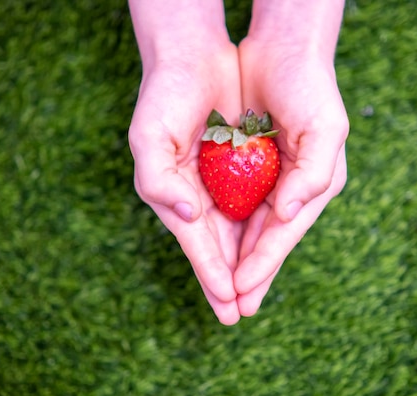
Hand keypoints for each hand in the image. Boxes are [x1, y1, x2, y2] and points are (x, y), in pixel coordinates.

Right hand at [128, 2, 243, 323]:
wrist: (191, 59)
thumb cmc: (165, 97)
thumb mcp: (150, 136)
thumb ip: (158, 179)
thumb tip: (186, 214)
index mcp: (172, 194)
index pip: (196, 241)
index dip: (210, 272)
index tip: (227, 303)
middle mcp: (194, 195)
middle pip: (215, 246)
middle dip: (226, 281)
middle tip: (237, 316)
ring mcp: (216, 184)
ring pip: (234, 232)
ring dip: (244, 263)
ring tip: (252, 295)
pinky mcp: (236, 168)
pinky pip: (250, 205)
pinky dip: (258, 229)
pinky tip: (267, 247)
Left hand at [233, 4, 348, 315]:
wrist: (283, 52)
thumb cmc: (309, 88)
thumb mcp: (325, 128)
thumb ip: (314, 174)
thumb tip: (290, 212)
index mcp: (315, 185)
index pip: (283, 234)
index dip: (263, 263)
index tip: (242, 291)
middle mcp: (294, 189)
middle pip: (267, 240)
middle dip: (251, 274)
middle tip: (234, 311)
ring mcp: (273, 180)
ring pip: (250, 229)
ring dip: (236, 260)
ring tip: (223, 291)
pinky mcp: (252, 168)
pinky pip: (237, 205)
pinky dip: (227, 229)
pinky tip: (216, 248)